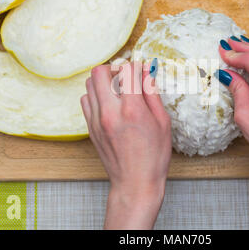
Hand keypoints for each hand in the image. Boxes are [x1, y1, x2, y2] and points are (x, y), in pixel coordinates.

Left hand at [81, 61, 171, 229]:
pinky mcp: (90, 128)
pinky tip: (109, 103)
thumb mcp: (162, 122)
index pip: (126, 71)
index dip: (136, 66)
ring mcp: (96, 121)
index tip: (141, 69)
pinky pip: (85, 100)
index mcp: (132, 110)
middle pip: (99, 72)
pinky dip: (96, 95)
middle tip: (126, 77)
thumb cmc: (154, 157)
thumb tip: (146, 73)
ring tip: (117, 90)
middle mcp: (110, 112)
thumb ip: (152, 94)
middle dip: (114, 68)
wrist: (135, 183)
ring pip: (89, 84)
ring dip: (104, 81)